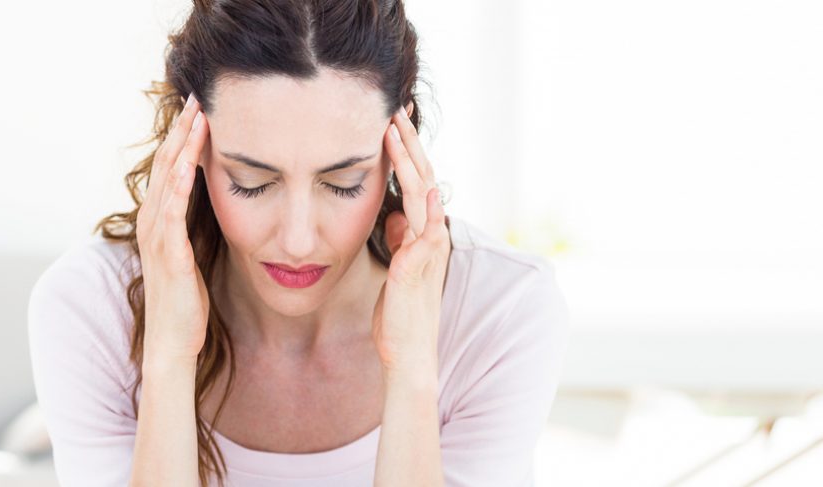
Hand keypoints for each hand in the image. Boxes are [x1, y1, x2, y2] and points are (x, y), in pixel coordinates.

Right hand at [135, 93, 210, 363]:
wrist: (172, 344)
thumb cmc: (184, 303)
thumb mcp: (191, 256)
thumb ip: (193, 229)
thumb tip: (209, 207)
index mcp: (160, 222)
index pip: (172, 170)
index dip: (184, 138)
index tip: (200, 109)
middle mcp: (153, 224)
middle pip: (166, 166)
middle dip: (182, 131)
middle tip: (197, 97)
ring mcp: (157, 239)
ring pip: (168, 182)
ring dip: (182, 149)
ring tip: (196, 118)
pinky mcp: (168, 256)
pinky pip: (172, 214)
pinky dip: (179, 187)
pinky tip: (189, 166)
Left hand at [370, 104, 451, 377]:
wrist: (408, 352)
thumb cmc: (399, 312)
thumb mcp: (396, 266)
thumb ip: (398, 239)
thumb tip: (395, 216)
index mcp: (422, 233)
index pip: (415, 182)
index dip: (405, 152)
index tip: (392, 121)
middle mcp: (430, 236)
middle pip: (422, 178)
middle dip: (408, 143)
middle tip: (396, 109)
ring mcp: (426, 250)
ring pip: (421, 195)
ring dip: (409, 161)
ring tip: (397, 131)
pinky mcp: (416, 268)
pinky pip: (423, 231)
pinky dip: (422, 207)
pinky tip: (419, 186)